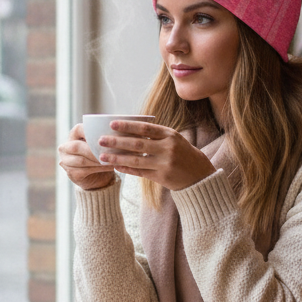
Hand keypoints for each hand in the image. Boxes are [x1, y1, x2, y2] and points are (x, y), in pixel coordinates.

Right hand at [58, 124, 118, 190]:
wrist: (100, 175)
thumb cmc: (102, 154)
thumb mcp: (102, 144)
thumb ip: (104, 138)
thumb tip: (115, 133)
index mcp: (73, 135)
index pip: (78, 129)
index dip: (90, 132)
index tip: (104, 137)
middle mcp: (65, 147)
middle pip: (77, 146)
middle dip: (93, 150)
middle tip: (108, 152)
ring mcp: (66, 161)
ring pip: (81, 160)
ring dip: (97, 160)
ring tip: (111, 160)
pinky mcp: (71, 173)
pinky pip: (84, 171)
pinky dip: (99, 169)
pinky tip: (109, 167)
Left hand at [98, 120, 215, 190]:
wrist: (200, 176)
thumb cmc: (184, 154)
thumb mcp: (174, 140)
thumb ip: (155, 135)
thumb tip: (129, 130)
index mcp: (170, 135)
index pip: (145, 128)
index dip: (127, 126)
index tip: (112, 124)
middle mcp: (168, 148)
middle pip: (137, 144)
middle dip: (117, 141)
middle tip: (101, 139)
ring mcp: (165, 164)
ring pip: (136, 160)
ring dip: (117, 157)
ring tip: (103, 155)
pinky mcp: (162, 177)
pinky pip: (140, 172)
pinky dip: (126, 168)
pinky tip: (115, 166)